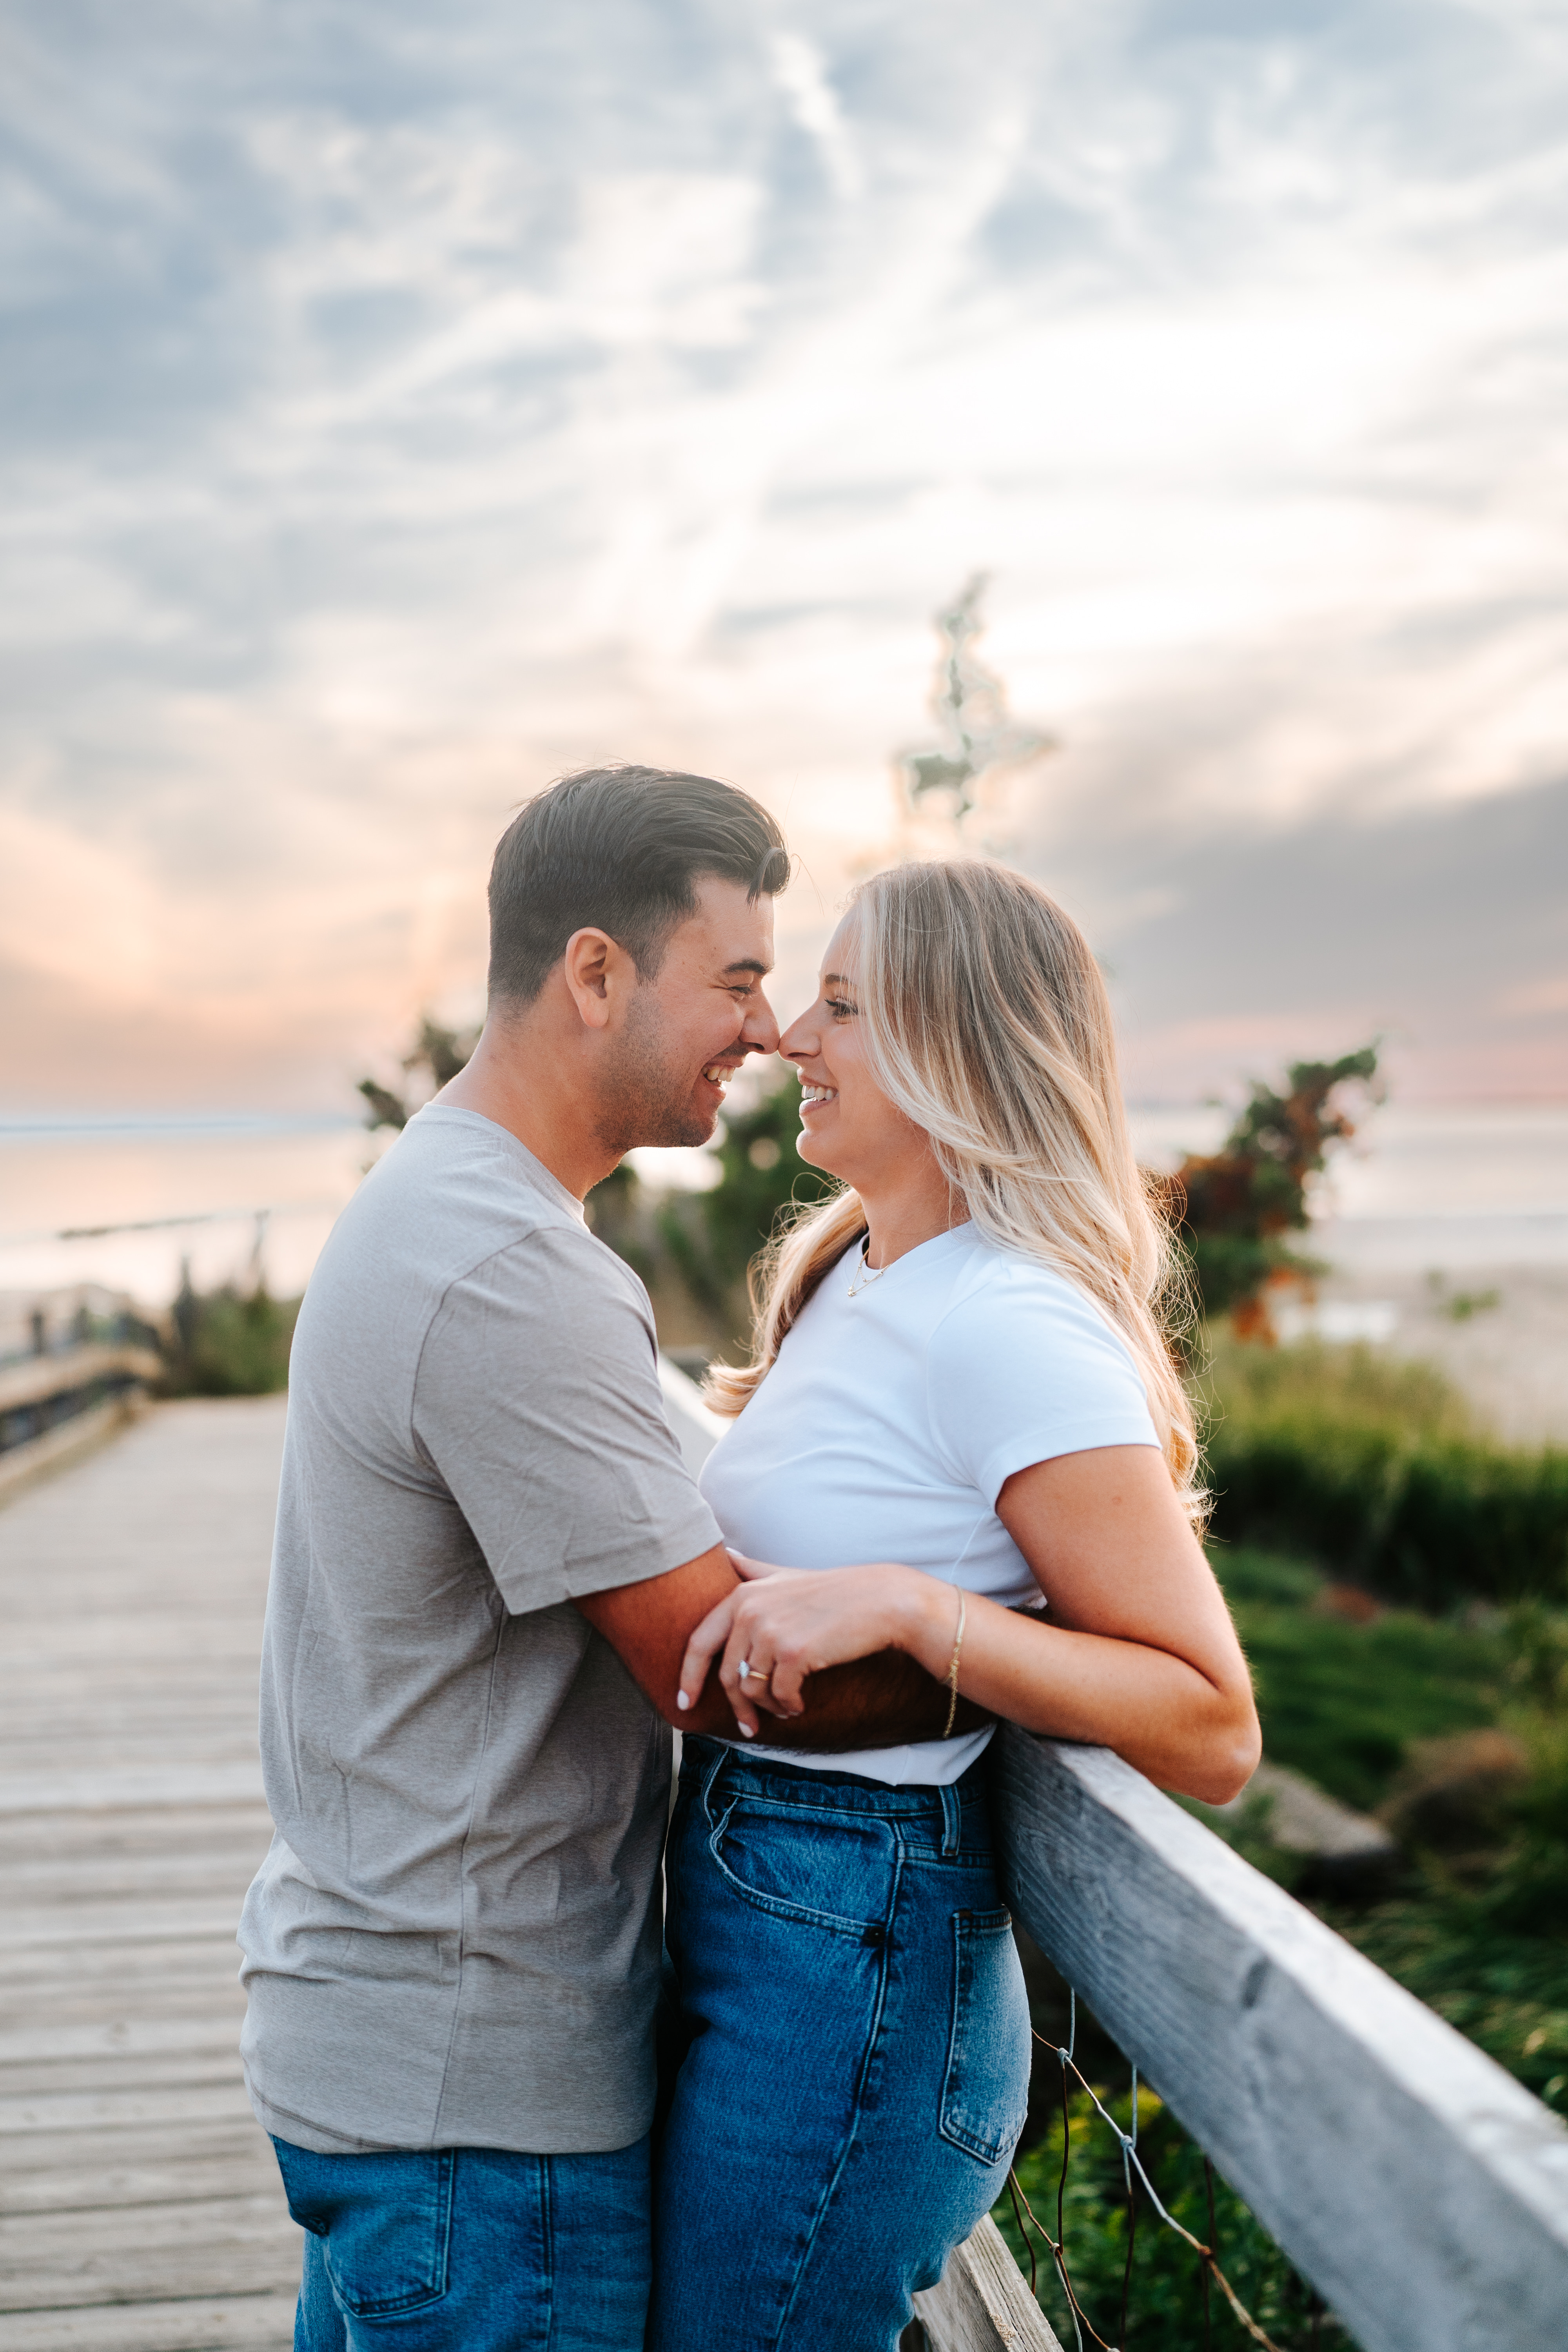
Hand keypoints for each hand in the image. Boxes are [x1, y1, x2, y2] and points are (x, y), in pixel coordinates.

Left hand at [676, 1561, 942, 1738]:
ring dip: (767, 1707)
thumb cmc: (834, 1592)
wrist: (881, 1602)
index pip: (700, 1641)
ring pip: (752, 1689)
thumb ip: (750, 1569)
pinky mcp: (794, 1653)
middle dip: (736, 1706)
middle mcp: (751, 1610)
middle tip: (747, 1726)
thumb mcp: (785, 1574)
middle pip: (725, 1674)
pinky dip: (788, 1706)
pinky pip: (779, 1695)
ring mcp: (771, 1631)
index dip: (687, 1676)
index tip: (683, 1703)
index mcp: (743, 1594)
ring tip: (786, 1707)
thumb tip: (725, 1553)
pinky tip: (800, 1705)